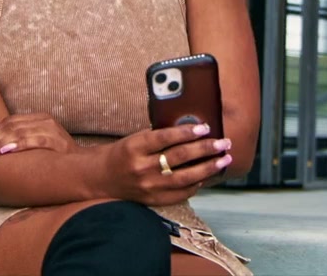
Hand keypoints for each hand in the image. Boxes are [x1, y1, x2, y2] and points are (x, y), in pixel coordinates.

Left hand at [0, 113, 74, 165]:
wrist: (85, 166)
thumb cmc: (58, 156)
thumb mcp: (37, 140)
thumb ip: (15, 133)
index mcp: (40, 118)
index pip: (10, 121)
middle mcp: (45, 121)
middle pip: (11, 127)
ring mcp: (52, 130)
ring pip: (18, 133)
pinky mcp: (57, 142)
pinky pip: (33, 141)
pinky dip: (17, 145)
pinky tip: (5, 152)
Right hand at [97, 123, 232, 206]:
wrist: (103, 178)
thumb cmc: (123, 153)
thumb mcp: (136, 139)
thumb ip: (160, 137)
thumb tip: (192, 131)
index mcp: (136, 147)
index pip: (166, 137)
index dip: (187, 132)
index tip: (206, 127)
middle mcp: (142, 168)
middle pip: (180, 157)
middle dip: (205, 149)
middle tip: (223, 142)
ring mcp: (149, 187)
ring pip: (185, 177)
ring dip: (208, 167)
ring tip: (223, 159)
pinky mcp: (154, 200)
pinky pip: (181, 193)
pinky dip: (196, 184)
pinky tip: (207, 175)